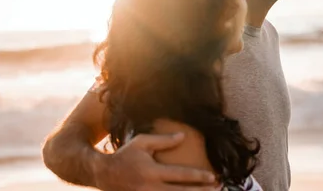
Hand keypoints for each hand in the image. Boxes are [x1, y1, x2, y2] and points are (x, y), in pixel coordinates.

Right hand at [94, 133, 216, 190]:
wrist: (104, 175)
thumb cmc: (125, 155)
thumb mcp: (142, 143)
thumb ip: (163, 140)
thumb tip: (183, 137)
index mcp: (151, 171)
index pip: (180, 175)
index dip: (198, 177)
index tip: (213, 177)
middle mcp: (150, 188)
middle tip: (218, 189)